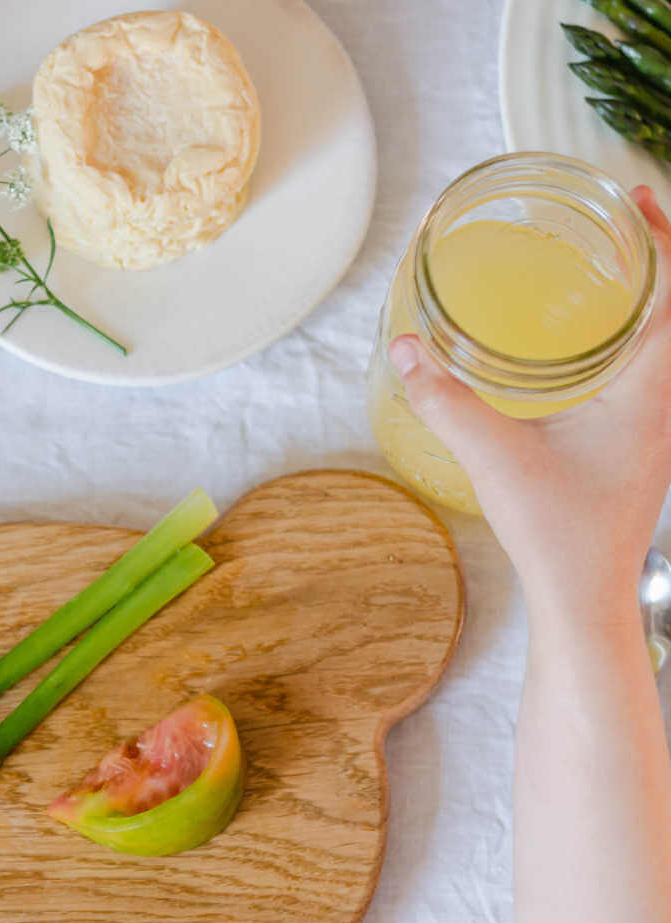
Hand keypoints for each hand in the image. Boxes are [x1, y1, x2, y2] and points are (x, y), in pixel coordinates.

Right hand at [389, 186, 670, 627]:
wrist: (583, 596)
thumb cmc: (555, 532)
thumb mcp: (493, 457)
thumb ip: (444, 400)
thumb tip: (405, 347)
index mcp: (649, 393)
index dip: (660, 238)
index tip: (632, 199)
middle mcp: (665, 404)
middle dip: (655, 259)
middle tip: (619, 221)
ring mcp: (659, 427)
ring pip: (665, 344)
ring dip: (647, 300)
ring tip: (609, 269)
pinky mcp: (642, 446)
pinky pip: (651, 373)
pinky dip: (635, 339)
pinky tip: (592, 345)